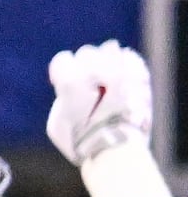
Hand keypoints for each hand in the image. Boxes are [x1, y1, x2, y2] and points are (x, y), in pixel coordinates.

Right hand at [48, 40, 154, 168]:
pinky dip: (126, 64)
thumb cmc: (82, 140)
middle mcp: (96, 69)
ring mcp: (121, 70)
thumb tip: (68, 88)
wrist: (117, 147)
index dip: (62, 72)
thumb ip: (62, 98)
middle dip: (85, 65)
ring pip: (109, 49)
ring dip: (106, 61)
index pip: (63, 59)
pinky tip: (123, 78)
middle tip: (89, 83)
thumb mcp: (56, 123)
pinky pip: (131, 58)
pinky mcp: (139, 74)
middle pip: (86, 52)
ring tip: (108, 79)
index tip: (64, 84)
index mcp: (71, 80)